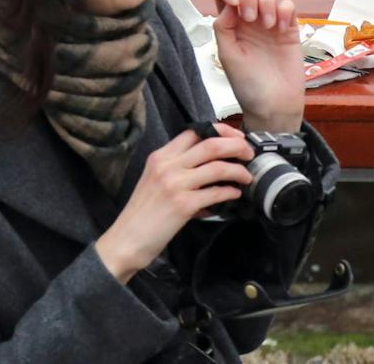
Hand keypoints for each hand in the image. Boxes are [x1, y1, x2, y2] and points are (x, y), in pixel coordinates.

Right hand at [95, 124, 252, 282]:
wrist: (125, 241)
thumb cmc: (142, 214)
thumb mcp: (155, 180)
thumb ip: (178, 167)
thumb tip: (212, 164)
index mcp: (161, 156)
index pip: (195, 131)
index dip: (222, 131)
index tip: (236, 138)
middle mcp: (167, 166)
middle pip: (212, 143)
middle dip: (237, 146)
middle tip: (248, 154)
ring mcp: (175, 184)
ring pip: (218, 166)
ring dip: (239, 171)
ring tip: (246, 177)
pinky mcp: (183, 205)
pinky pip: (216, 192)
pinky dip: (230, 192)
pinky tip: (235, 194)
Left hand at [213, 0, 303, 134]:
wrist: (275, 104)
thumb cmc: (248, 86)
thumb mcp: (228, 57)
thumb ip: (223, 29)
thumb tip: (229, 4)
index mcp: (230, 27)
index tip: (234, 2)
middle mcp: (249, 22)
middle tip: (251, 18)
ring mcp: (270, 24)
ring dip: (267, 2)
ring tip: (268, 25)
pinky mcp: (290, 29)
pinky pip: (288, 5)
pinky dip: (285, 10)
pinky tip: (281, 28)